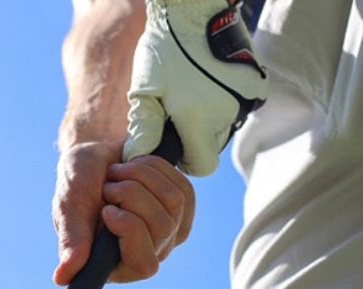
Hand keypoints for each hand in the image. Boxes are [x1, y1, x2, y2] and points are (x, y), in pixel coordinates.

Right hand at [52, 141, 194, 284]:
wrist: (95, 154)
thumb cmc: (77, 182)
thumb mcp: (68, 208)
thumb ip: (71, 239)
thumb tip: (63, 278)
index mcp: (115, 264)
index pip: (144, 264)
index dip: (130, 229)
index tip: (106, 209)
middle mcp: (145, 253)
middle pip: (161, 226)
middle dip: (131, 192)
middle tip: (108, 186)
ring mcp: (168, 232)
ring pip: (174, 202)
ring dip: (142, 176)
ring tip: (119, 173)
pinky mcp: (182, 210)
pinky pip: (185, 189)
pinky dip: (158, 169)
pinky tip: (138, 167)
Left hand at [123, 0, 267, 175]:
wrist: (194, 10)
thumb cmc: (164, 49)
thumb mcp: (145, 90)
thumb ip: (143, 129)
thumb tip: (137, 158)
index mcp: (200, 119)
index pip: (202, 166)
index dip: (187, 161)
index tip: (176, 144)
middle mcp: (228, 114)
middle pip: (212, 147)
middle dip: (195, 137)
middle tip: (179, 110)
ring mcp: (246, 100)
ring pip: (225, 128)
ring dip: (210, 120)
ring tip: (193, 93)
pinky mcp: (257, 86)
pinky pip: (238, 108)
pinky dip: (224, 104)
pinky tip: (209, 84)